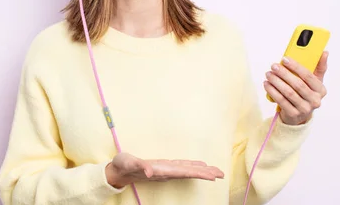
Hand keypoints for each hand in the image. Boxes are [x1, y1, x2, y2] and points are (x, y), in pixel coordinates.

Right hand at [105, 152, 223, 188]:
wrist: (117, 171)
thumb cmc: (123, 166)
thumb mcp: (129, 162)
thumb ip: (140, 166)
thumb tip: (149, 172)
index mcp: (162, 171)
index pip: (184, 172)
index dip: (199, 174)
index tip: (212, 176)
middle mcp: (166, 172)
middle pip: (190, 173)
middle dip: (206, 173)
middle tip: (222, 173)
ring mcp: (165, 170)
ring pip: (187, 170)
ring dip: (202, 170)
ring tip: (215, 171)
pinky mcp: (163, 166)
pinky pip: (181, 166)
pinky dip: (192, 166)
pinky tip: (198, 166)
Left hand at [263, 51, 328, 124]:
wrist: (299, 114)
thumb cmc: (306, 94)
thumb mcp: (315, 81)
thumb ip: (319, 67)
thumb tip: (324, 52)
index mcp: (321, 90)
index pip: (309, 76)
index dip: (296, 67)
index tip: (285, 59)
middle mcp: (315, 100)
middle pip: (298, 84)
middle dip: (284, 73)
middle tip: (274, 66)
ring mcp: (304, 109)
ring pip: (288, 93)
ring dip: (276, 82)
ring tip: (269, 74)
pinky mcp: (293, 114)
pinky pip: (281, 101)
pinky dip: (272, 91)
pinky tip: (267, 84)